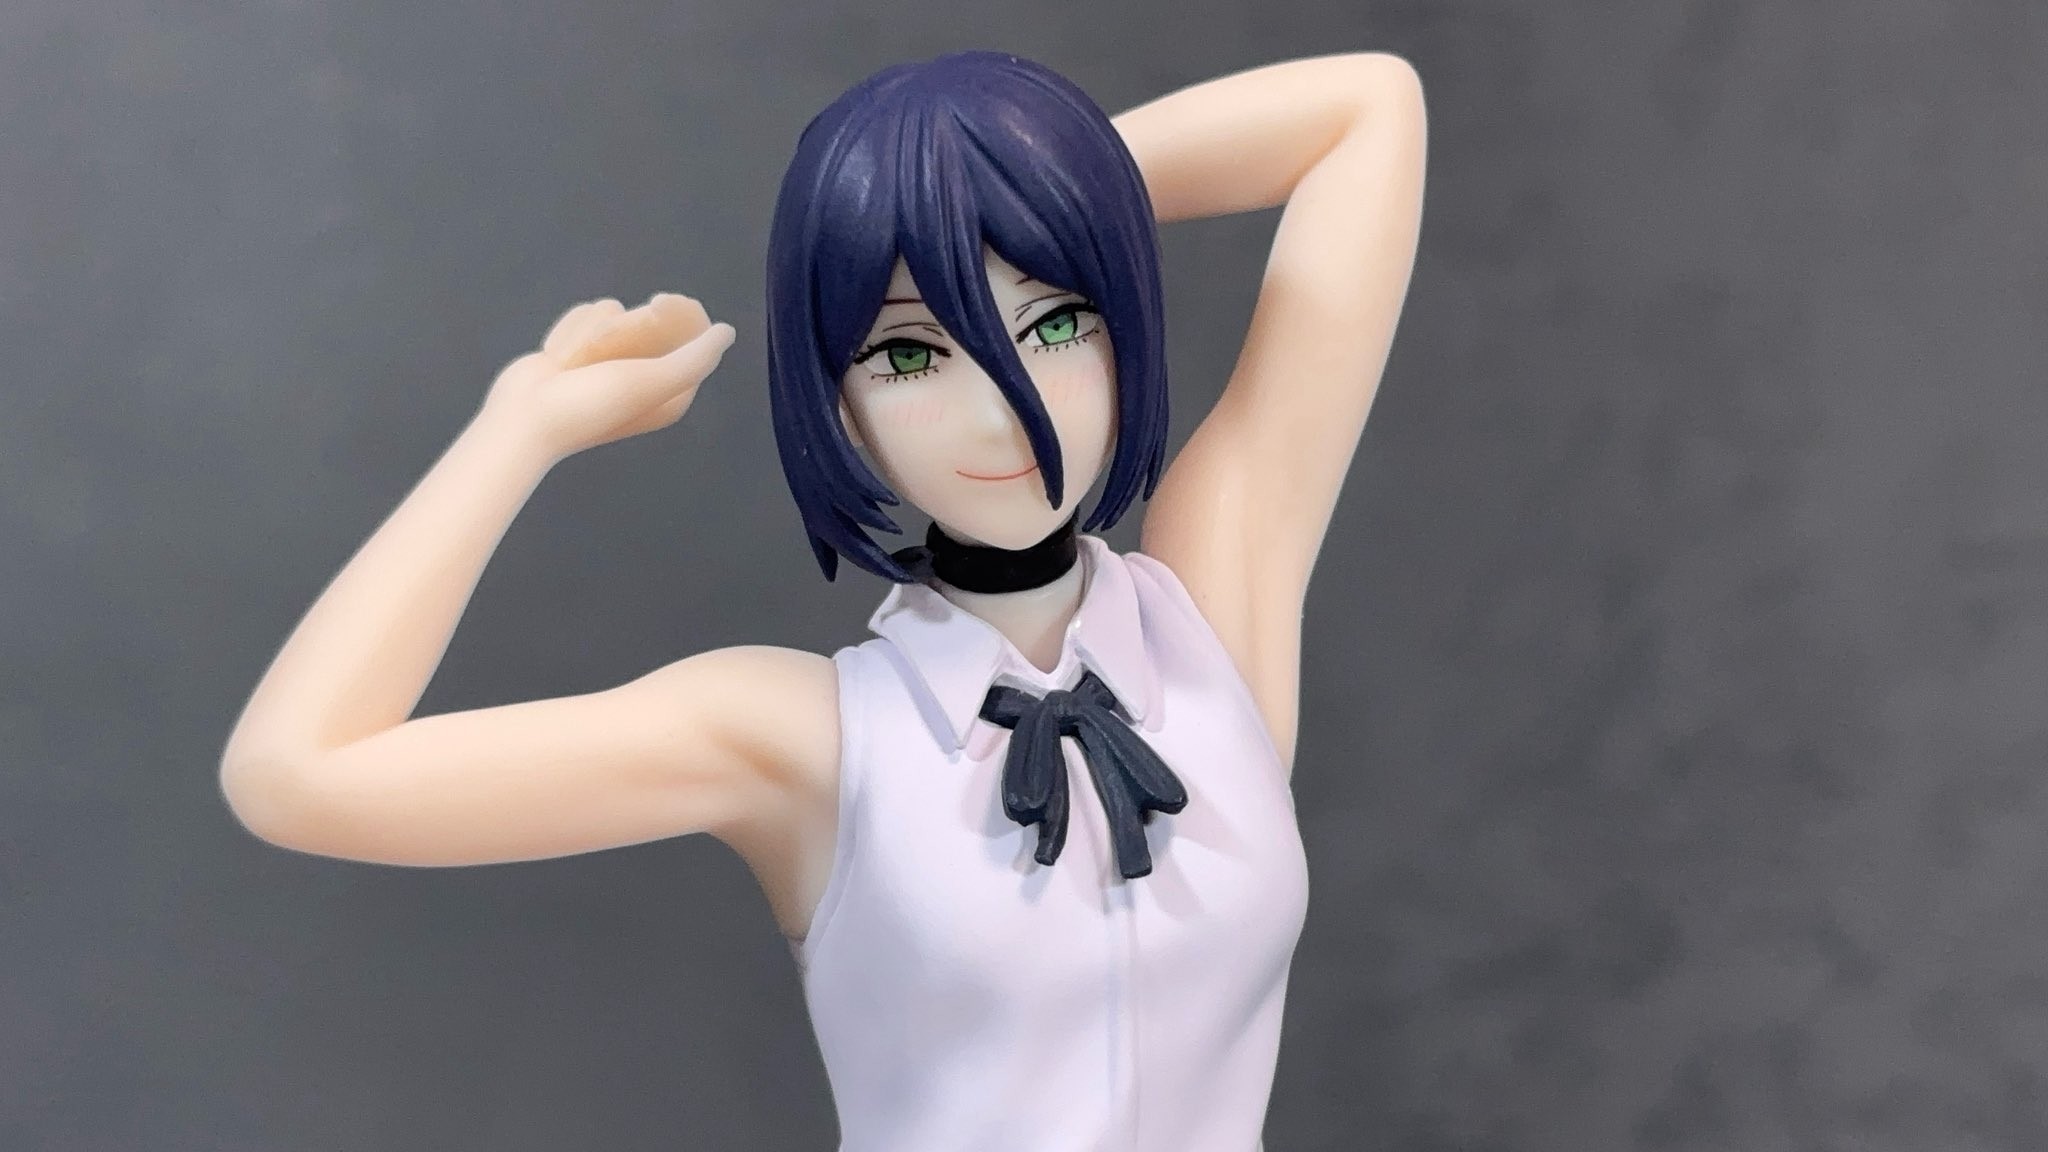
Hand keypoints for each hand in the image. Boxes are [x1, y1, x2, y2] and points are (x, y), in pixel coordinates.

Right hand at [477, 293, 736, 461]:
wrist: (525, 418)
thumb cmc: (591, 404)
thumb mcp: (650, 381)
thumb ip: (694, 358)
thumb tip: (727, 332)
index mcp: (672, 393)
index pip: (693, 337)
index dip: (678, 313)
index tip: (659, 303)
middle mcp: (646, 378)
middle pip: (654, 322)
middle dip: (625, 327)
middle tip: (605, 344)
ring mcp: (612, 364)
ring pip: (616, 313)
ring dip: (594, 330)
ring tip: (573, 364)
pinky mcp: (582, 351)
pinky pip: (588, 316)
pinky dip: (572, 330)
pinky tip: (557, 359)